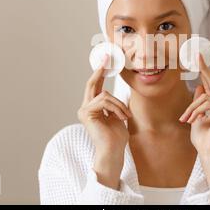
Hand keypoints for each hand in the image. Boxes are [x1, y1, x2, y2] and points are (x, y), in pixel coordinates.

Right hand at [77, 54, 131, 188]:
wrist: (114, 151)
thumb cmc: (117, 137)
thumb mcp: (119, 114)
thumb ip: (114, 103)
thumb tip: (117, 90)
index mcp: (93, 107)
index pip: (96, 86)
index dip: (100, 73)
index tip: (106, 61)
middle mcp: (86, 107)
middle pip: (92, 84)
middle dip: (100, 70)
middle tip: (107, 58)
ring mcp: (84, 110)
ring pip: (104, 95)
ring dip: (119, 105)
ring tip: (125, 116)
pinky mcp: (86, 113)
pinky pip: (105, 101)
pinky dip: (116, 108)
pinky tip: (121, 118)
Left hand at [178, 53, 209, 185]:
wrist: (207, 152)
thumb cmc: (202, 138)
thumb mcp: (196, 117)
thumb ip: (199, 103)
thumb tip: (200, 87)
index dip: (206, 71)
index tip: (199, 58)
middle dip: (204, 69)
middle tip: (197, 55)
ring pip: (204, 96)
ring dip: (191, 107)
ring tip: (186, 119)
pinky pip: (206, 103)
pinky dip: (196, 111)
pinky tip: (192, 120)